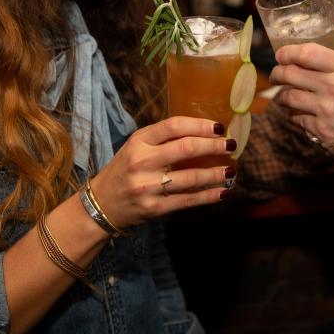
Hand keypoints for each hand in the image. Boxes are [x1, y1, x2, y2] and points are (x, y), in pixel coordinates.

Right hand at [88, 117, 233, 227]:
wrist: (101, 203)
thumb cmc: (125, 169)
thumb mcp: (136, 146)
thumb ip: (163, 139)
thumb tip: (204, 134)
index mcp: (139, 141)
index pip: (174, 126)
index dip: (200, 125)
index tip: (219, 127)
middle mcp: (142, 161)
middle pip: (186, 148)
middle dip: (214, 146)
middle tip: (230, 145)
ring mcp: (147, 186)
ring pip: (191, 177)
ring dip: (216, 174)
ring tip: (231, 170)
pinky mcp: (153, 208)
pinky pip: (188, 201)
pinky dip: (208, 196)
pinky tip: (222, 192)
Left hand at [270, 29, 333, 144]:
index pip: (306, 53)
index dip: (288, 51)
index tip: (281, 53)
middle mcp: (333, 88)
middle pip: (290, 74)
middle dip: (277, 72)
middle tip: (277, 73)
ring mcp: (326, 111)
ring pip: (288, 97)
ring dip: (281, 94)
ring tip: (282, 93)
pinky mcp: (322, 130)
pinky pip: (296, 118)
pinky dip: (293, 114)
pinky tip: (296, 111)